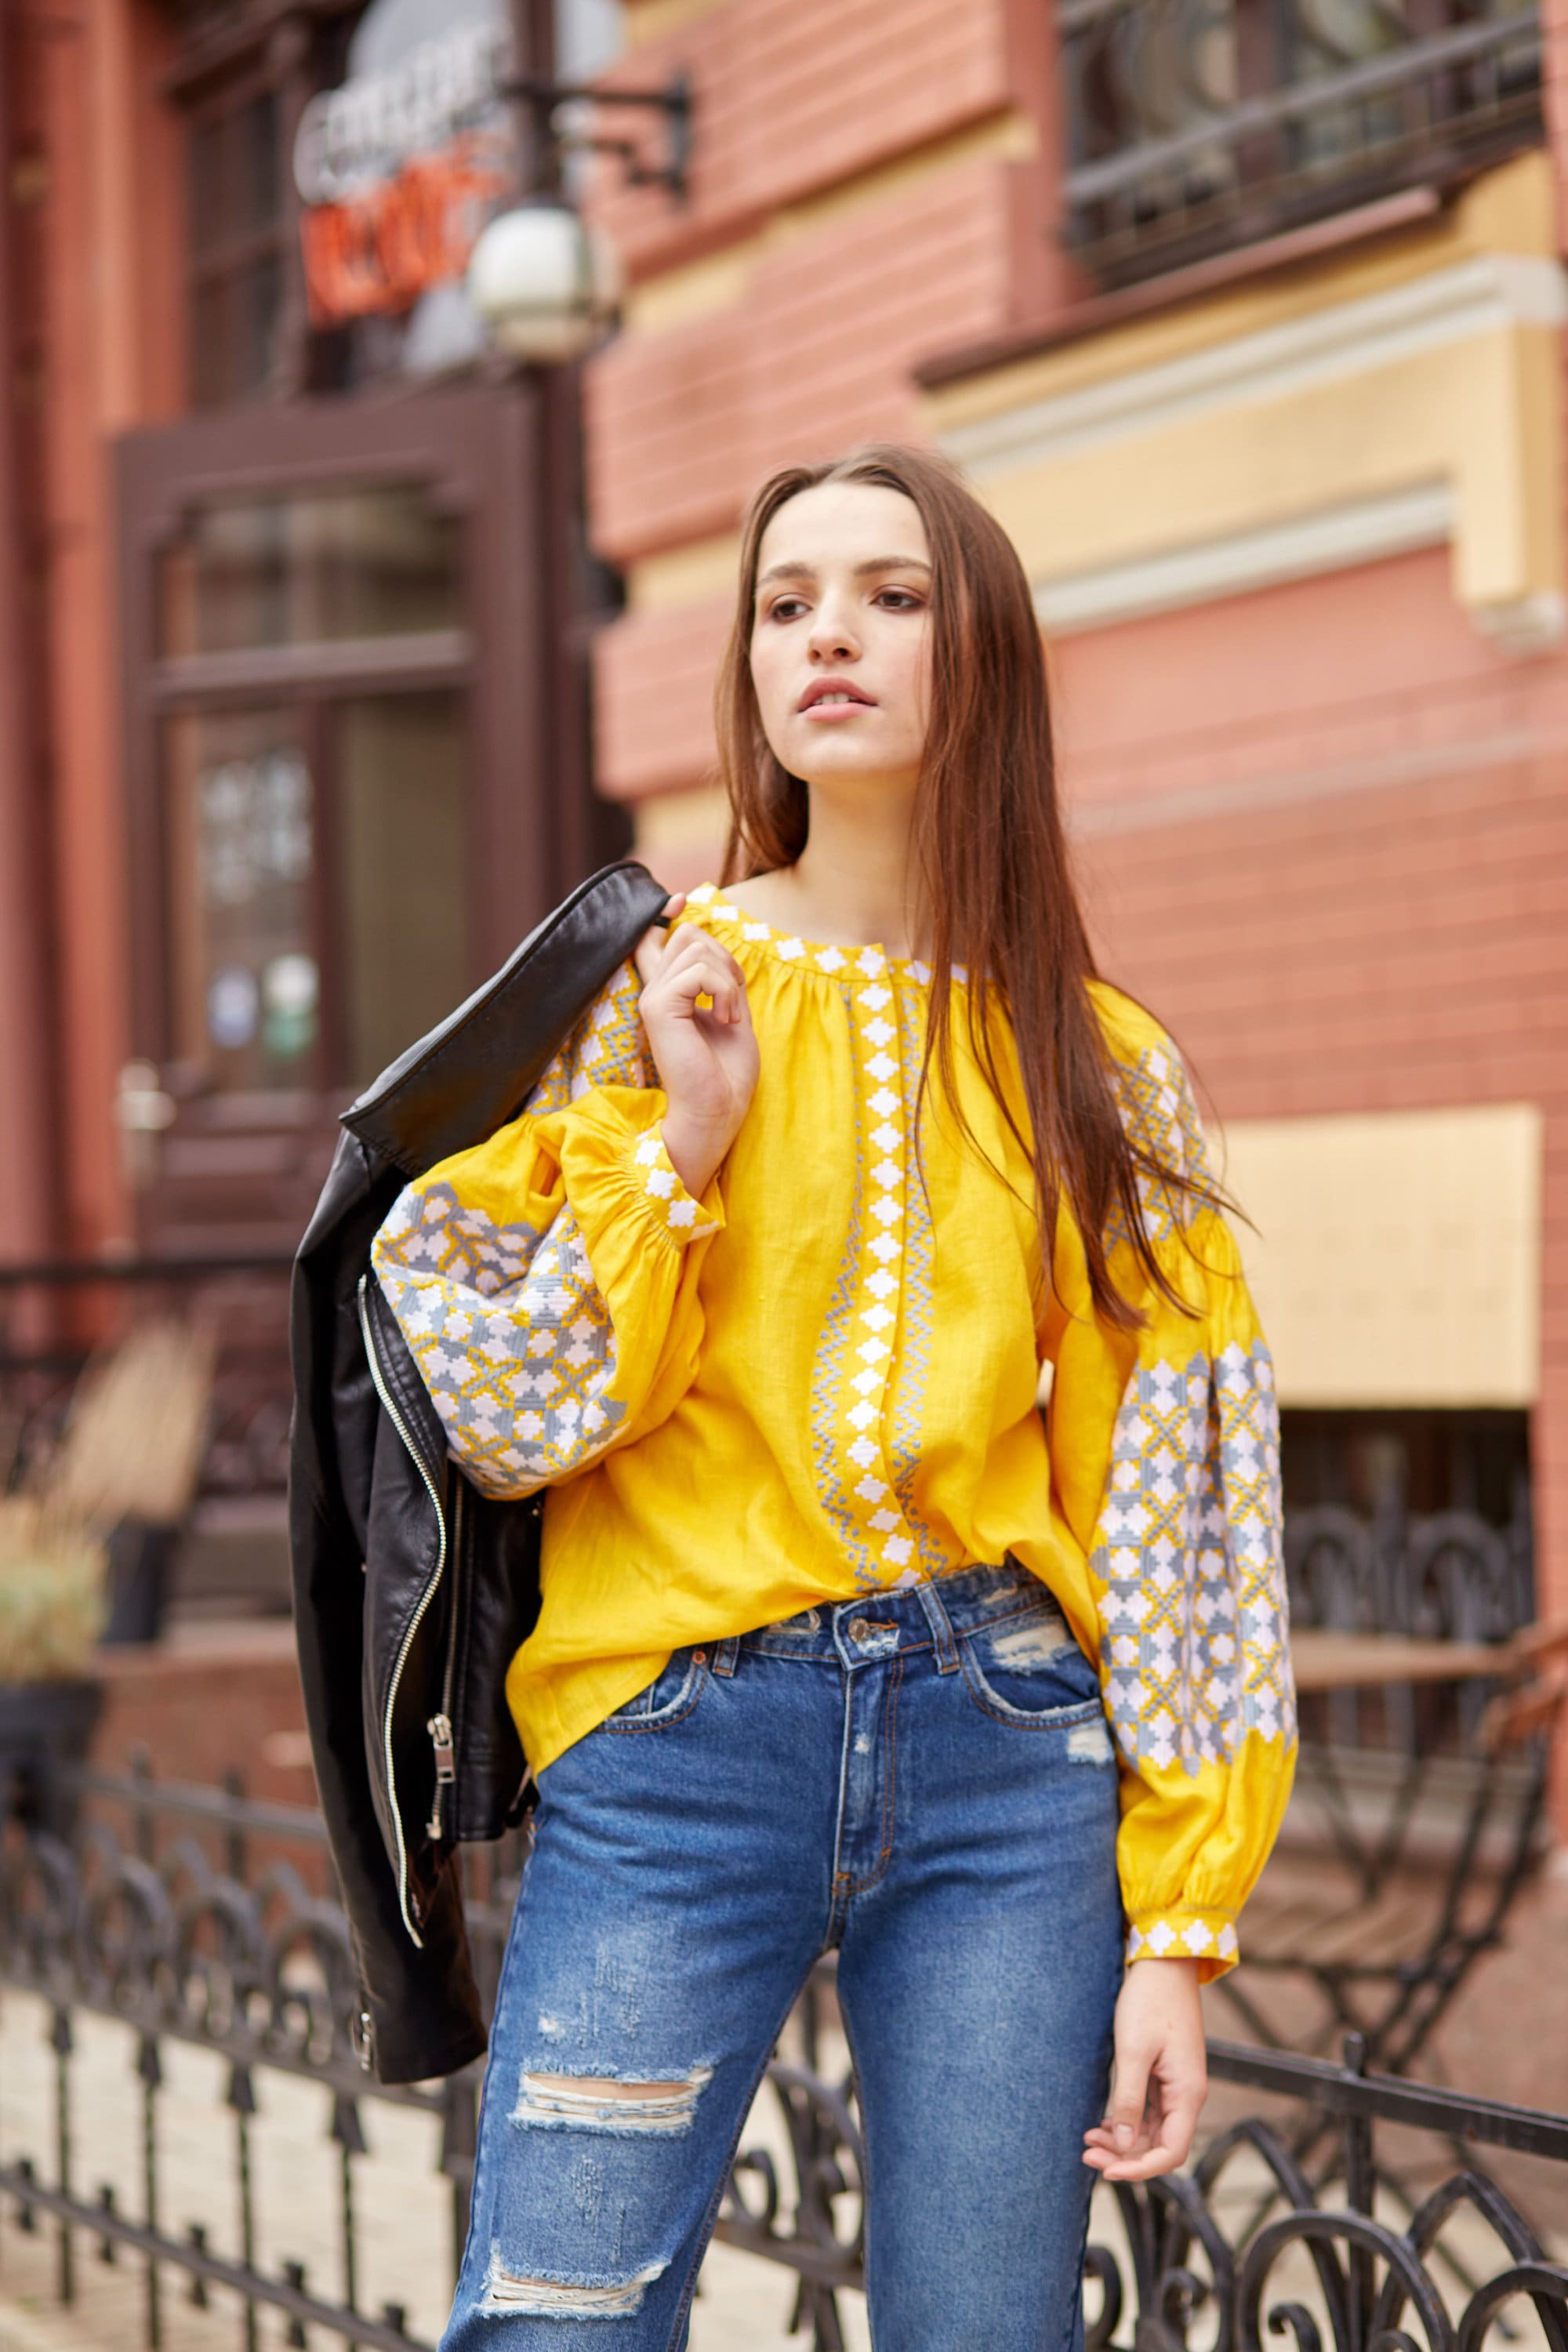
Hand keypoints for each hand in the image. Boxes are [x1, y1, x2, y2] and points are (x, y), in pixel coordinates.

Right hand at [634, 895, 759, 1196]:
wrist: (716, 1112)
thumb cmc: (726, 1074)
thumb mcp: (730, 1013)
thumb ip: (719, 978)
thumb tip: (709, 938)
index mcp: (668, 995)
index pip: (656, 939)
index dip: (668, 913)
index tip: (680, 899)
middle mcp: (654, 992)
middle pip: (688, 934)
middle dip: (723, 956)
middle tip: (733, 998)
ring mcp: (652, 997)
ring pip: (696, 946)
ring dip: (728, 978)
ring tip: (729, 1016)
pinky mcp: (658, 1007)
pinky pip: (699, 972)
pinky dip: (723, 991)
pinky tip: (724, 1020)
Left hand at [1082, 1958, 1206, 2180]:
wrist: (1163, 1965)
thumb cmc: (1150, 2002)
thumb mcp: (1133, 2052)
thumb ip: (1129, 2100)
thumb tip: (1125, 2144)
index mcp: (1187, 2094)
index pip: (1171, 2153)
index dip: (1139, 2169)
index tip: (1106, 2171)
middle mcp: (1187, 2096)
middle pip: (1160, 2146)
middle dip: (1125, 2156)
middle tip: (1087, 2153)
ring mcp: (1177, 2086)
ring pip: (1153, 2131)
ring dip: (1123, 2141)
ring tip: (1089, 2139)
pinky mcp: (1166, 2076)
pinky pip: (1150, 2112)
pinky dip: (1127, 2121)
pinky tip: (1104, 2121)